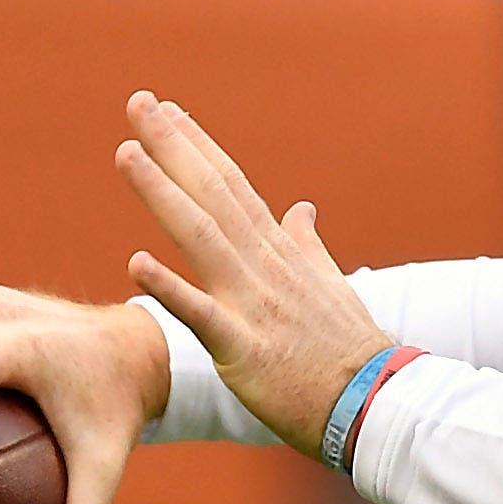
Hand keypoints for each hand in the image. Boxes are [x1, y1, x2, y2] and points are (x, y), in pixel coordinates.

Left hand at [114, 90, 392, 462]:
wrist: (375, 401)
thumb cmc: (349, 349)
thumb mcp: (330, 285)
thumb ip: (307, 245)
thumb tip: (302, 208)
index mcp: (279, 253)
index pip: (233, 186)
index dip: (198, 146)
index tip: (169, 111)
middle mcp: (263, 266)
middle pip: (212, 194)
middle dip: (172, 147)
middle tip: (138, 102)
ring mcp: (253, 303)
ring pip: (201, 237)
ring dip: (163, 193)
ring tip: (127, 154)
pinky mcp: (243, 348)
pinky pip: (201, 314)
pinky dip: (170, 287)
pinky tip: (136, 262)